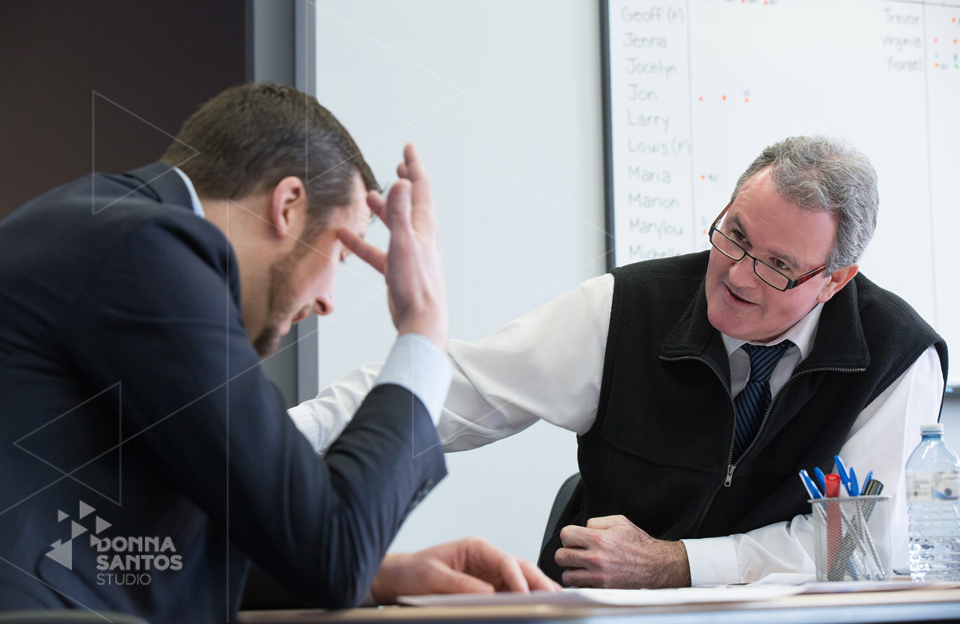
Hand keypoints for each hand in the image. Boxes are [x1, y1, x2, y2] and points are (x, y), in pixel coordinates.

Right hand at [338, 143, 447, 349]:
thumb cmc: (416, 285)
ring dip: (384, 209)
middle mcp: (420, 236)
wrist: (422, 320)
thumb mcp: (404, 243)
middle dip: (405, 181)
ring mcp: (410, 253)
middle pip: (412, 202)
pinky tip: (346, 239)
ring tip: (370, 198)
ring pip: (395, 225)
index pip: (421, 187)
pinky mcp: (399, 270)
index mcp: (424, 226)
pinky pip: (378, 251)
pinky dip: (364, 243)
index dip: (414, 165)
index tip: (408, 147)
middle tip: (399, 164)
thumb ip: (400, 212)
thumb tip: (402, 181)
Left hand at [369, 537, 560, 603]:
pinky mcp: (488, 587)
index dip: (518, 578)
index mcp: (476, 548)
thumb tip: (488, 592)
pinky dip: (523, 600)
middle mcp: (486, 558)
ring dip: (536, 591)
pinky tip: (533, 608)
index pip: (505, 561)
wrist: (400, 578)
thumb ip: (461, 584)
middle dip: (538, 582)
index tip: (525, 595)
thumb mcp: (434, 577)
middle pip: (520, 568)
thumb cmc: (414, 571)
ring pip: (520, 580)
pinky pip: (510, 592)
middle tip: (553, 599)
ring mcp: (489, 573)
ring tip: (552, 604)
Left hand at [555, 515, 690, 588]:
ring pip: (567, 575)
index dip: (569, 536)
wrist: (655, 566)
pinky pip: (579, 587)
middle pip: (561, 556)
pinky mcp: (602, 589)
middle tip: (576, 552)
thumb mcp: (619, 521)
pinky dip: (581, 582)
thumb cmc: (639, 544)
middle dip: (567, 552)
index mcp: (599, 539)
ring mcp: (598, 576)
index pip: (566, 535)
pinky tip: (589, 576)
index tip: (574, 539)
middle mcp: (596, 558)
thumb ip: (596, 522)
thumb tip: (582, 528)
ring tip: (581, 566)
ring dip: (572, 569)